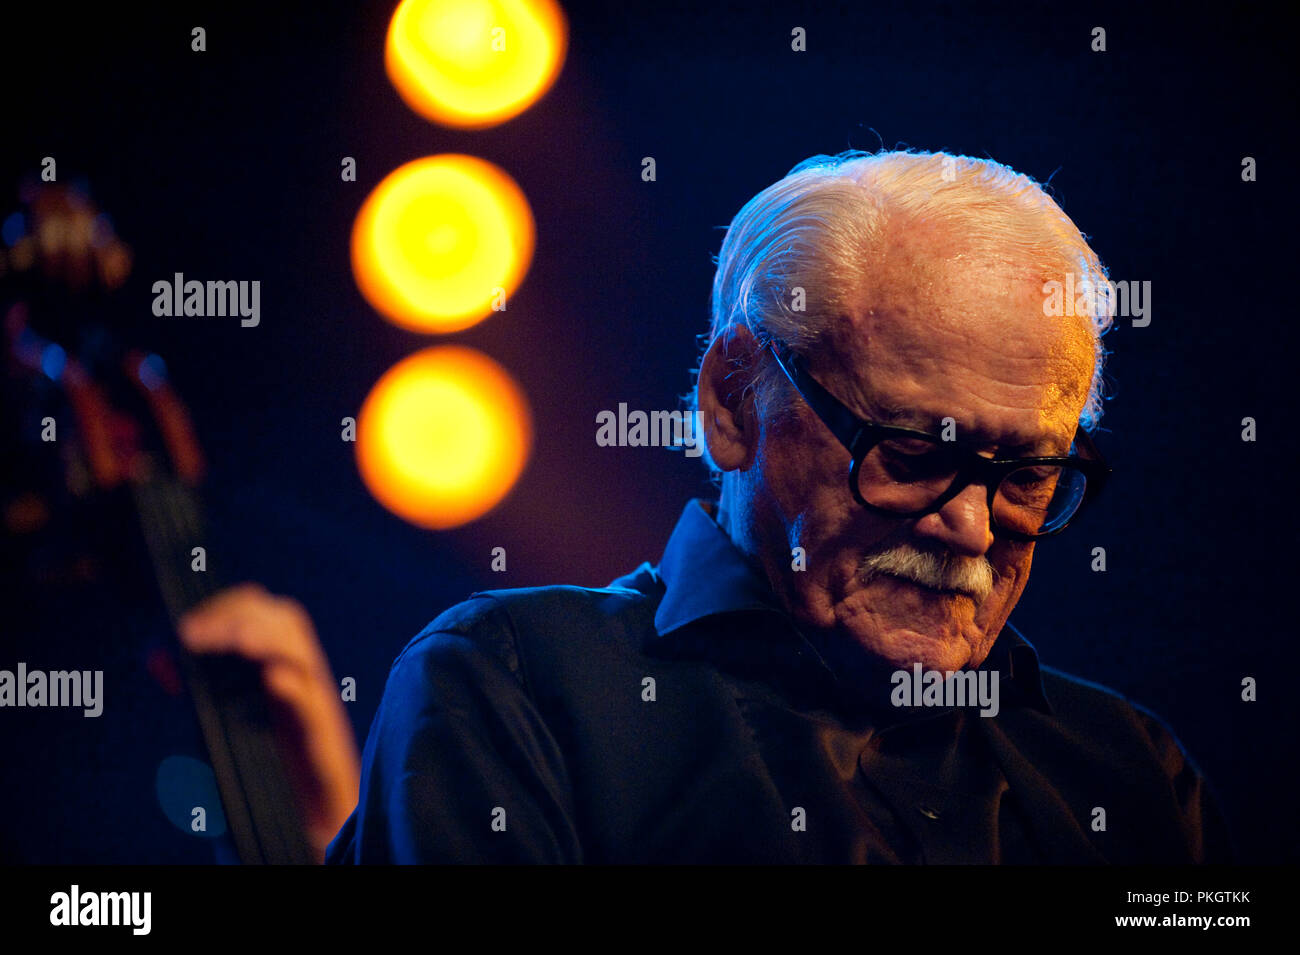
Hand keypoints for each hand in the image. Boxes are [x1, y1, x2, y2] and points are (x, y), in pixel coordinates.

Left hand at [178, 583, 360, 859]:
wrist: (311, 811)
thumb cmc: (269, 760)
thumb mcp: (225, 717)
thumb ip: (195, 686)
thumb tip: (157, 656)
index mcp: (279, 662)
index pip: (259, 610)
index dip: (224, 607)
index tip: (186, 627)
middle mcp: (302, 675)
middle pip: (286, 620)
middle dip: (241, 617)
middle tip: (197, 635)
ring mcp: (316, 705)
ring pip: (302, 654)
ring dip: (269, 641)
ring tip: (239, 643)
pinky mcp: (323, 740)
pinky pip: (314, 707)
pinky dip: (295, 689)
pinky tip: (273, 680)